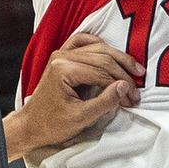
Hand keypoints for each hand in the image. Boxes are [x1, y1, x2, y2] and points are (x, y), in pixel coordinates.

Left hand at [6, 33, 143, 159]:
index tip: (134, 99)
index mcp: (64, 69)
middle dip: (123, 73)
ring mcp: (61, 53)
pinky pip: (83, 42)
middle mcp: (62, 56)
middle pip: (102, 57)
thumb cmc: (52, 125)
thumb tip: (124, 86)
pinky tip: (111, 53)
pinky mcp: (62, 56)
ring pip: (97, 47)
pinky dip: (99, 45)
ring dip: (117, 59)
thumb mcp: (81, 118)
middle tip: (137, 89)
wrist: (31, 125)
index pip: (102, 72)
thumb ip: (104, 102)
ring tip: (134, 70)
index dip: (122, 85)